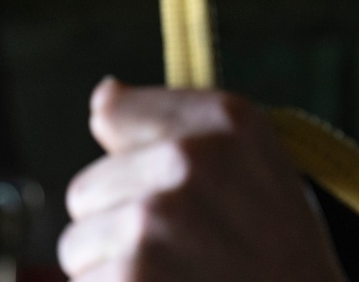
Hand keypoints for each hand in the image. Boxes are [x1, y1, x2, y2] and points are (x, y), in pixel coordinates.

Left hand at [58, 78, 345, 280]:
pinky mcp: (132, 273)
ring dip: (114, 272)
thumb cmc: (281, 251)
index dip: (133, 161)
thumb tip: (103, 96)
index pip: (116, 112)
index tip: (170, 190)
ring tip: (177, 280)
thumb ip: (180, 125)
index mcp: (228, 120)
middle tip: (180, 252)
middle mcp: (190, 157)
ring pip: (77, 246)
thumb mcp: (258, 164)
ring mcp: (156, 216)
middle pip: (87, 190)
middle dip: (117, 225)